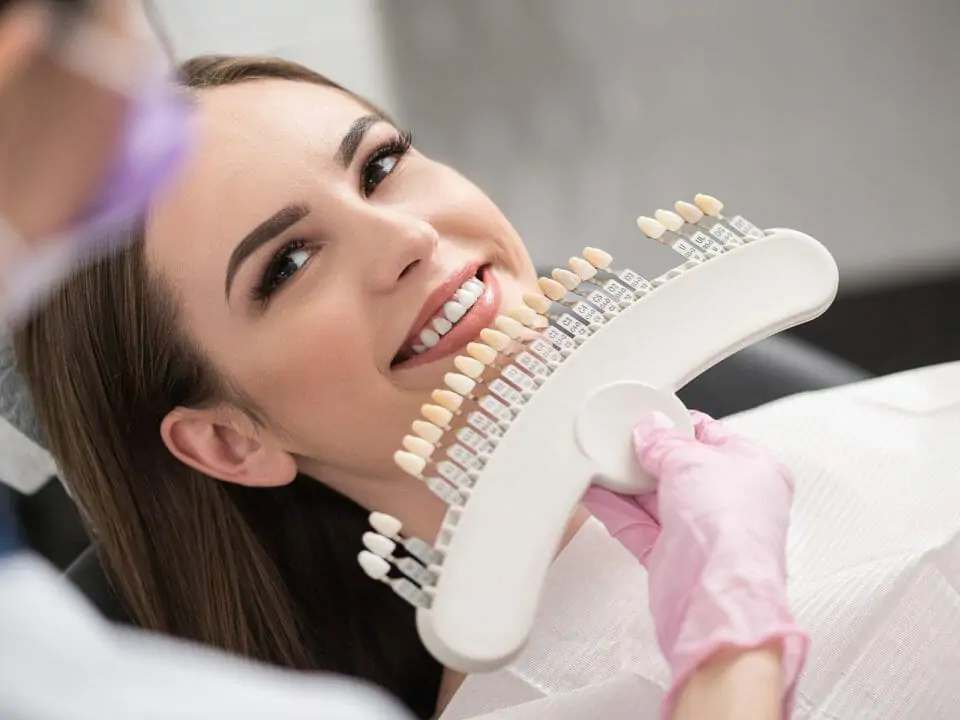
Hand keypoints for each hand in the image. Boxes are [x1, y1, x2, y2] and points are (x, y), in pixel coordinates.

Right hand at [583, 411, 807, 717]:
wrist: (716, 601)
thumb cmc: (730, 531)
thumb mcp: (693, 461)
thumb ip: (666, 442)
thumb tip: (651, 428)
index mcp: (753, 469)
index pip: (709, 435)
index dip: (676, 424)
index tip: (644, 415)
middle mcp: (729, 501)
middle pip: (678, 467)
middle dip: (645, 455)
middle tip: (613, 436)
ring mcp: (699, 531)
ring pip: (653, 497)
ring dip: (624, 480)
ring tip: (594, 457)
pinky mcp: (671, 556)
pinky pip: (636, 523)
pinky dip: (613, 507)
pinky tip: (592, 489)